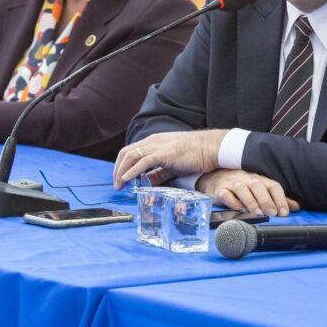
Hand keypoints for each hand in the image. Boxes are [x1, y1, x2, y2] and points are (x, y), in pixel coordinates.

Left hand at [113, 130, 227, 187]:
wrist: (211, 147)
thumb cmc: (195, 155)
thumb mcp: (172, 164)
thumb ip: (158, 172)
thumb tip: (147, 183)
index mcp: (154, 142)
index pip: (130, 151)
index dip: (121, 164)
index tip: (119, 177)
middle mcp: (153, 141)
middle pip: (126, 153)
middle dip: (117, 169)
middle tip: (115, 183)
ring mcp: (158, 146)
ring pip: (131, 156)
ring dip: (121, 171)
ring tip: (118, 184)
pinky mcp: (164, 153)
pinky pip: (143, 162)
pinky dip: (132, 171)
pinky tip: (127, 179)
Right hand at [195, 169, 299, 216]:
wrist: (216, 178)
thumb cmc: (243, 186)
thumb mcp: (261, 190)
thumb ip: (277, 199)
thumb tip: (296, 207)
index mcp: (260, 180)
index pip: (272, 185)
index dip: (280, 199)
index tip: (284, 213)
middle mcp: (247, 179)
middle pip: (258, 185)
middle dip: (266, 200)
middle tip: (272, 213)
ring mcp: (232, 184)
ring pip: (241, 188)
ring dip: (250, 201)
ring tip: (257, 213)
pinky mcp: (220, 190)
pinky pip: (225, 194)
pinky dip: (231, 201)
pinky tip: (238, 209)